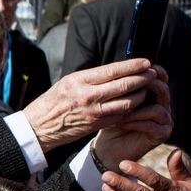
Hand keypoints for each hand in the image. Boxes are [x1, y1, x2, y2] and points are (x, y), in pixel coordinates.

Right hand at [21, 58, 162, 151]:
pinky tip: (134, 103)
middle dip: (142, 79)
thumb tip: (117, 71)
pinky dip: (130, 109)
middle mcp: (87, 96)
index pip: (113, 71)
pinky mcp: (95, 125)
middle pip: (124, 86)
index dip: (133, 66)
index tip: (146, 62)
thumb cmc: (52, 102)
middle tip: (152, 74)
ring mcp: (92, 112)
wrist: (38, 127)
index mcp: (79, 81)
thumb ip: (92, 78)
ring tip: (145, 89)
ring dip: (140, 95)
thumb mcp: (68, 82)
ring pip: (126, 103)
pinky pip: (120, 116)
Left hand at [88, 66, 172, 170]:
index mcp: (153, 94)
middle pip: (163, 90)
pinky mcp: (162, 134)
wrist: (108, 147)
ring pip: (159, 108)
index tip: (140, 69)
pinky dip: (137, 122)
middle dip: (148, 87)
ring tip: (121, 113)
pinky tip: (123, 122)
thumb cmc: (109, 122)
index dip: (152, 72)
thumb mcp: (113, 101)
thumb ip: (120, 87)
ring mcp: (164, 120)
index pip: (159, 78)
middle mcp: (162, 105)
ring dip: (138, 109)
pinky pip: (154, 125)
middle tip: (131, 88)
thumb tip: (117, 68)